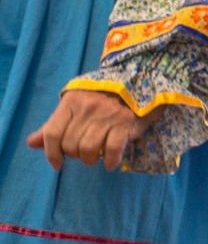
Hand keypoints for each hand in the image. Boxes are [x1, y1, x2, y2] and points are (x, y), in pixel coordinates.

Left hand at [28, 89, 143, 170]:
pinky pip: (112, 149)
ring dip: (90, 159)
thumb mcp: (75, 105)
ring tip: (94, 158)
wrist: (140, 79)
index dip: (51, 153)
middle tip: (82, 153)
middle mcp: (88, 107)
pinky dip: (111, 160)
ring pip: (89, 149)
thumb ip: (54, 124)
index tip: (57, 164)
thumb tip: (31, 143)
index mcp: (72, 101)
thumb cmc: (101, 96)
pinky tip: (111, 163)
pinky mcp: (126, 121)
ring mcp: (108, 114)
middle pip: (70, 144)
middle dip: (74, 155)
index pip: (52, 133)